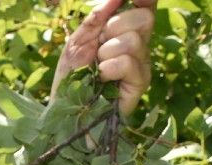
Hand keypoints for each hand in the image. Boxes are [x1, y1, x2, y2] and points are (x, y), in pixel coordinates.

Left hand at [50, 0, 155, 116]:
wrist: (65, 108)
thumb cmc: (72, 74)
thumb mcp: (78, 40)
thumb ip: (97, 17)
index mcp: (126, 31)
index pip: (146, 7)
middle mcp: (140, 46)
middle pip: (144, 18)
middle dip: (115, 26)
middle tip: (100, 45)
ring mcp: (142, 65)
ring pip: (133, 40)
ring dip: (107, 52)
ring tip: (98, 66)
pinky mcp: (140, 84)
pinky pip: (128, 62)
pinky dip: (109, 68)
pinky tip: (102, 78)